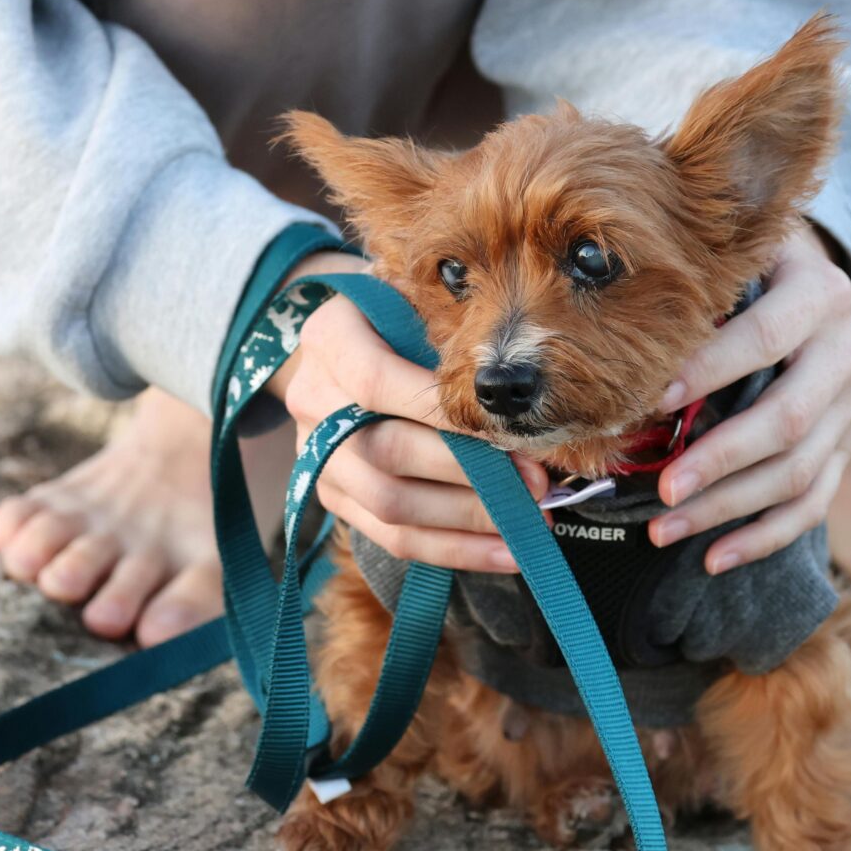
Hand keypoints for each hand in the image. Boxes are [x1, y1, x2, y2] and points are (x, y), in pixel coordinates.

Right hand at [266, 254, 545, 571]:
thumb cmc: (397, 314)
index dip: (438, 411)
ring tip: (530, 519)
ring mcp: (318, 457)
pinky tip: (506, 552)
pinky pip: (393, 538)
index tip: (505, 428)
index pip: (376, 381)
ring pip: (391, 506)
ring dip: (469, 519)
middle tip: (536, 481)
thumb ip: (448, 330)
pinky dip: (455, 550)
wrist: (340, 347)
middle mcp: (314, 401)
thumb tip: (517, 387)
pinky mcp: (334, 498)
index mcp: (329, 339)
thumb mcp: (413, 298)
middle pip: (387, 452)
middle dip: (472, 474)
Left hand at [645, 221, 850, 572]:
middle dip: (719, 459)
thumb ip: (696, 286)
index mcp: (819, 292)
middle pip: (788, 419)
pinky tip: (714, 558)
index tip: (651, 401)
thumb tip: (621, 338)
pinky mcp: (847, 446)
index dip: (709, 370)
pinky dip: (763, 537)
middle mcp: (848, 349)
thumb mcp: (733, 257)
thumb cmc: (747, 271)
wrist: (810, 282)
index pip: (764, 337)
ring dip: (728, 508)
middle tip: (662, 489)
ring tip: (664, 529)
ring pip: (799, 472)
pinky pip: (813, 504)